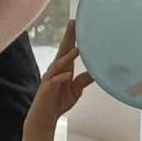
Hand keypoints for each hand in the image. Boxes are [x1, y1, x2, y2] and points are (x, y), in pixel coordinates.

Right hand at [21, 21, 92, 140]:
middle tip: (74, 23)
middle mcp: (56, 70)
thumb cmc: (58, 102)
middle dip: (68, 37)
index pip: (68, 49)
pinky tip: (67, 75)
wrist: (44, 117)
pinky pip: (54, 81)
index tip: (78, 23)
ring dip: (67, 57)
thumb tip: (97, 72)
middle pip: (62, 51)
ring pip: (59, 65)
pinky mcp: (47, 89)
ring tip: (77, 49)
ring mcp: (50, 79)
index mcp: (63, 69)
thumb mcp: (76, 90)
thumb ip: (84, 80)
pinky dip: (61, 78)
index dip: (73, 36)